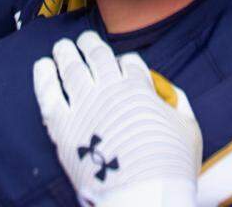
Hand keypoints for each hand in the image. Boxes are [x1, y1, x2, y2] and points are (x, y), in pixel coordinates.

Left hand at [33, 31, 201, 206]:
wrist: (142, 196)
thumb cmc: (170, 167)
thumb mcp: (189, 129)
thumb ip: (178, 104)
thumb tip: (168, 94)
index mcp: (139, 88)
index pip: (129, 61)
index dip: (127, 61)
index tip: (123, 65)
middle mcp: (109, 90)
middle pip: (97, 55)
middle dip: (91, 44)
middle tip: (86, 40)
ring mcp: (84, 106)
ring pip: (71, 68)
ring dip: (66, 53)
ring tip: (62, 46)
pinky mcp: (63, 127)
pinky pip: (48, 93)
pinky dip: (44, 76)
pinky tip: (43, 65)